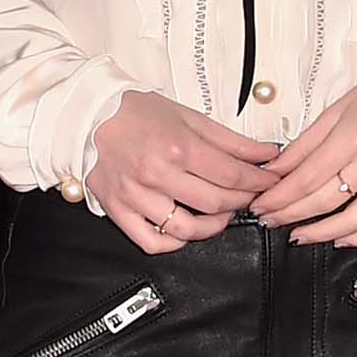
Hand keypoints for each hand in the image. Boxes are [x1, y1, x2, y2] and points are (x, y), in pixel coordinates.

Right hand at [85, 89, 277, 253]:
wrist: (88, 117)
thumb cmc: (134, 114)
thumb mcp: (187, 116)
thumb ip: (229, 139)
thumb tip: (265, 153)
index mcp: (176, 146)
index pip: (232, 174)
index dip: (258, 180)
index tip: (269, 181)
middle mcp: (156, 174)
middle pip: (216, 202)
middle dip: (243, 201)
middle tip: (250, 195)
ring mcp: (137, 196)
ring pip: (188, 228)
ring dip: (215, 226)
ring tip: (223, 214)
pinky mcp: (120, 211)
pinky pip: (153, 242)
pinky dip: (176, 243)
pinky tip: (188, 229)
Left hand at [255, 52, 356, 245]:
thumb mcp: (339, 108)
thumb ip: (305, 143)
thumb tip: (276, 169)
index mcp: (355, 135)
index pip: (307, 178)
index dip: (279, 197)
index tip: (263, 205)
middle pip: (325, 200)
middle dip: (290, 215)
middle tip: (271, 220)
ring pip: (355, 220)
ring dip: (321, 233)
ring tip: (300, 235)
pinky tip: (343, 238)